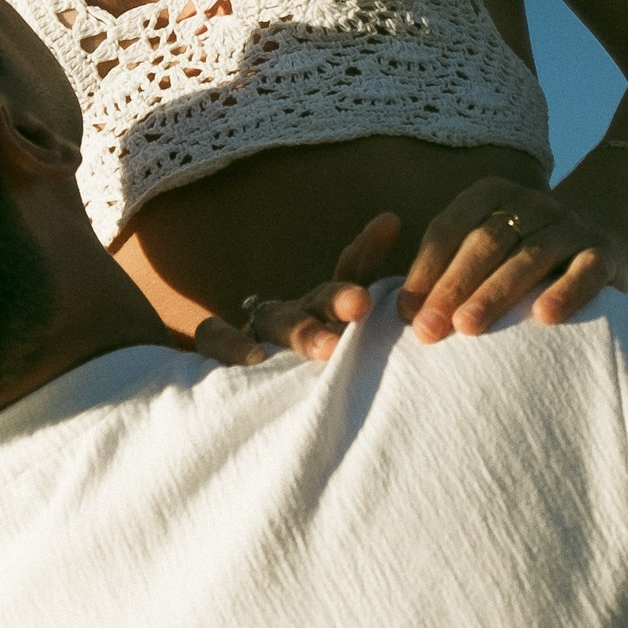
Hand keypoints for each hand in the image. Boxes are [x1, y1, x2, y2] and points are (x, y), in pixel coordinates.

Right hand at [190, 212, 401, 367]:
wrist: (237, 405)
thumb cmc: (304, 377)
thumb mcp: (347, 360)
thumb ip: (376, 337)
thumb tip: (411, 291)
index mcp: (325, 311)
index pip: (348, 272)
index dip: (366, 248)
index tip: (390, 222)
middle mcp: (293, 315)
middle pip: (317, 299)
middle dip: (338, 298)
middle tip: (361, 305)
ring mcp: (256, 332)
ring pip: (274, 319)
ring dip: (301, 330)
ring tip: (329, 349)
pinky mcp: (216, 351)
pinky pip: (217, 337)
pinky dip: (234, 344)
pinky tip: (255, 358)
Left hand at [398, 179, 624, 341]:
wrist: (603, 233)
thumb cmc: (522, 254)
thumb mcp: (485, 247)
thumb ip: (448, 269)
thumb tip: (407, 312)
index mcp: (492, 195)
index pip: (452, 227)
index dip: (427, 269)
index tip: (406, 311)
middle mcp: (532, 203)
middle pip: (486, 242)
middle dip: (453, 286)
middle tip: (427, 329)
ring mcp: (571, 225)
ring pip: (530, 256)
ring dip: (495, 293)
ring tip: (467, 327)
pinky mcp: (605, 253)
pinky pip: (585, 271)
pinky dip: (565, 292)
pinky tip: (544, 317)